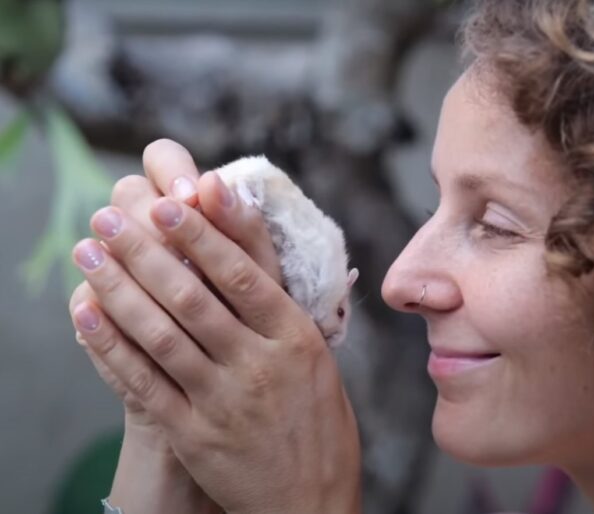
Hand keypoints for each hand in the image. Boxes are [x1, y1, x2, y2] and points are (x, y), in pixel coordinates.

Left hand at [70, 145, 361, 513]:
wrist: (312, 502)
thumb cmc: (319, 425)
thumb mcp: (317, 360)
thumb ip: (280, 312)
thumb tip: (241, 255)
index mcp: (298, 339)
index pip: (244, 274)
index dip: (202, 234)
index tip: (168, 199)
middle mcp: (262, 364)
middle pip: (193, 296)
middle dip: (145, 251)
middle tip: (109, 216)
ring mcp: (226, 401)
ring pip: (162, 334)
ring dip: (118, 289)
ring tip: (89, 253)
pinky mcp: (196, 434)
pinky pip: (145, 382)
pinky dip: (112, 347)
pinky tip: (89, 315)